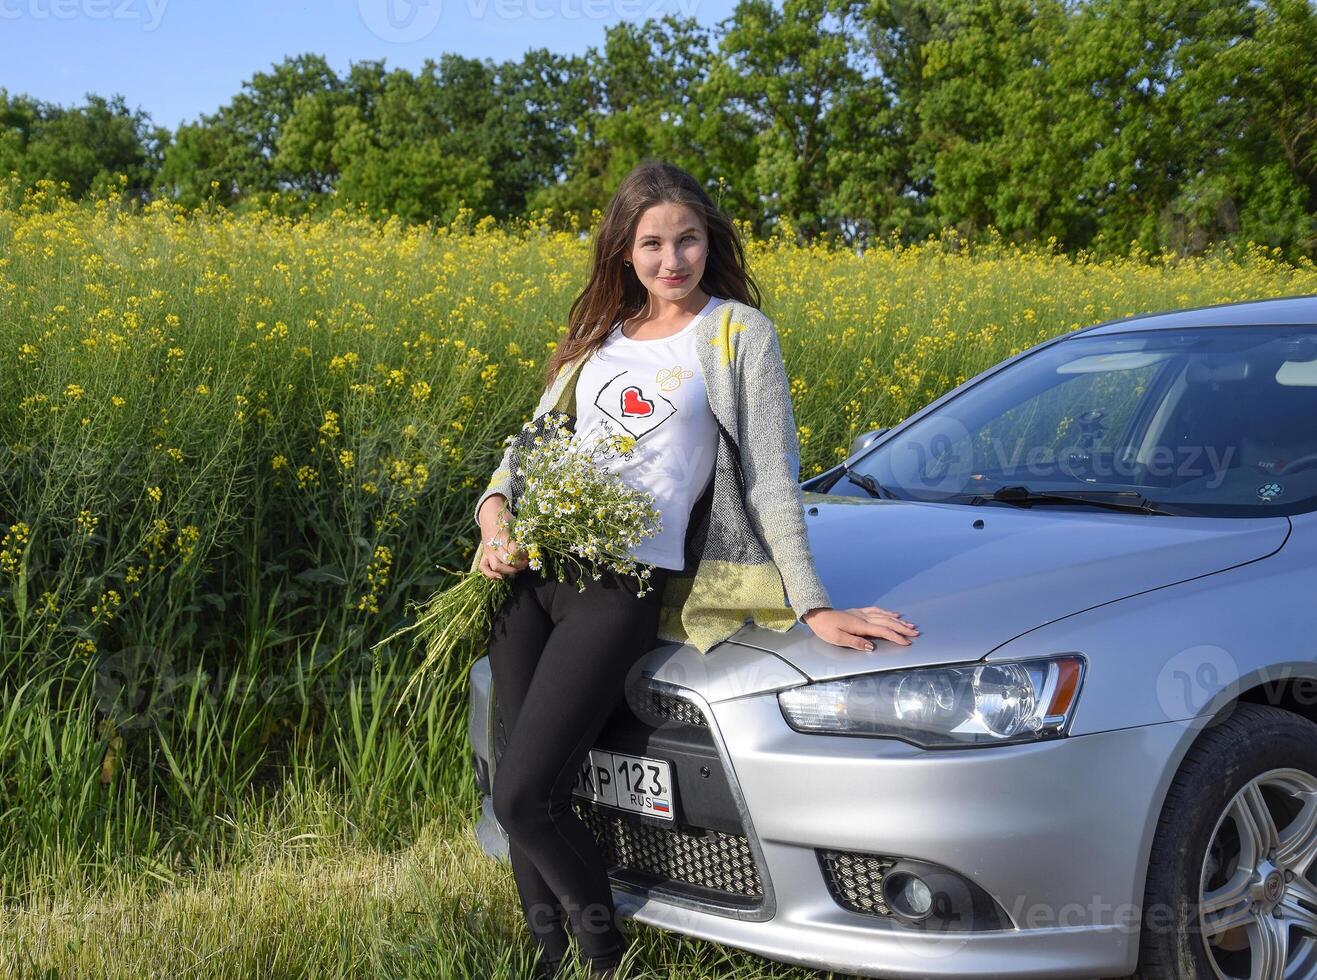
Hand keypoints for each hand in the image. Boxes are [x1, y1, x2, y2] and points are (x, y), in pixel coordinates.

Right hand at [477, 506, 529, 580]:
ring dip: (509, 570)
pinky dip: (490, 575)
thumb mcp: (515, 523)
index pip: (514, 551)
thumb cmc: (505, 517)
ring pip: (497, 567)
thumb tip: (532, 546)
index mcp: (503, 537)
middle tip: (526, 562)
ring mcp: (488, 551)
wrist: (489, 512)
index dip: (524, 555)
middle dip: (519, 564)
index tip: (530, 553)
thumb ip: (521, 535)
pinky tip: (500, 577)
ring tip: (518, 568)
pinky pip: (483, 567)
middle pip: (507, 561)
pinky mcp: (484, 554)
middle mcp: (494, 545)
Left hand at [800, 605, 919, 650]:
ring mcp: (861, 613)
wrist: (817, 614)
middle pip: (887, 623)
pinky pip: (876, 611)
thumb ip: (855, 642)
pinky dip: (887, 612)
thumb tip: (872, 646)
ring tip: (910, 625)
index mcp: (860, 626)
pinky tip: (893, 614)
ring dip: (898, 621)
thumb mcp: (837, 638)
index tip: (907, 642)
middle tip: (916, 633)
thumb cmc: (825, 628)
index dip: (896, 637)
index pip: (882, 631)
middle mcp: (863, 618)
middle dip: (902, 628)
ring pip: (884, 616)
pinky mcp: (858, 611)